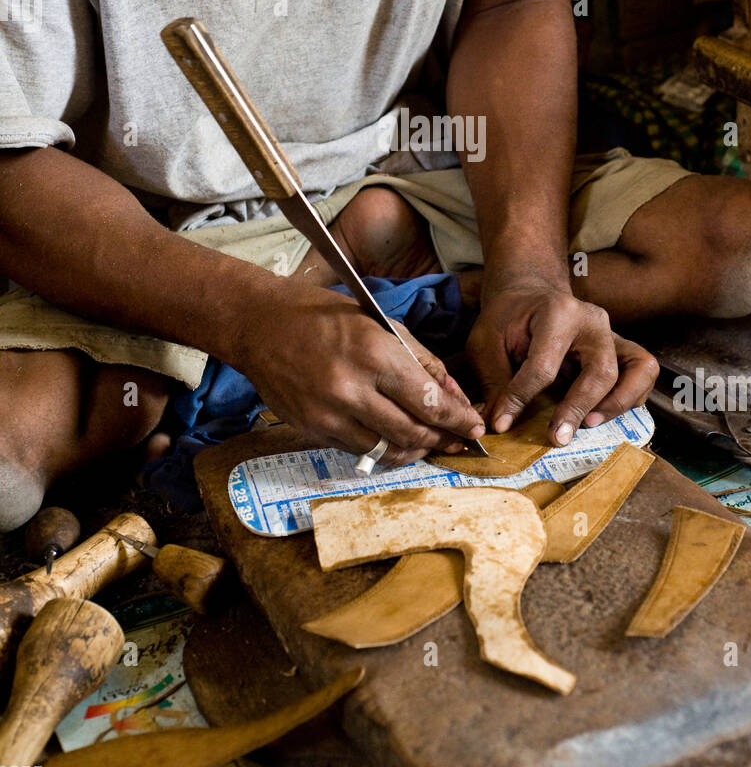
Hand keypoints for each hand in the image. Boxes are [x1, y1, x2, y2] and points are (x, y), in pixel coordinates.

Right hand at [235, 284, 484, 465]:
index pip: (429, 402)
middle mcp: (351, 389)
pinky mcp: (312, 430)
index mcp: (374, 354)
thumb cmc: (325, 316)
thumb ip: (423, 361)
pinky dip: (383, 449)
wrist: (260, 325)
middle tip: (457, 441)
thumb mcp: (381, 323)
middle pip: (413, 432)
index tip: (474, 428)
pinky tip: (395, 441)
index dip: (458, 420)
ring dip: (415, 451)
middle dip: (442, 440)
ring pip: (387, 450)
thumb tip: (455, 396)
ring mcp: (328, 414)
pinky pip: (359, 450)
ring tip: (430, 444)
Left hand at [466, 279, 658, 445]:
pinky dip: (632, 397)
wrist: (529, 295)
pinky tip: (601, 413)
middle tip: (557, 437)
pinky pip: (644, 372)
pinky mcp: (621, 348)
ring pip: (637, 370)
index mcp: (557, 311)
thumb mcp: (486, 343)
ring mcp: (612, 333)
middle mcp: (593, 320)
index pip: (544, 365)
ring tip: (588, 425)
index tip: (502, 423)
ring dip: (617, 404)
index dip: (521, 399)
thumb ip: (495, 382)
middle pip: (601, 371)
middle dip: (578, 408)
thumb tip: (499, 424)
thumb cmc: (508, 319)